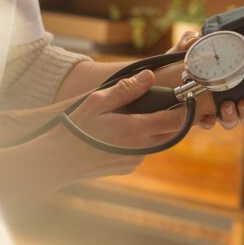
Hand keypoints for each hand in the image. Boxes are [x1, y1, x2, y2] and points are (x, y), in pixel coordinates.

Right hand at [0, 70, 186, 186]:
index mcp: (135, 129)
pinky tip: (125, 131)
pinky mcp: (127, 167)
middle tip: (169, 102)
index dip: (185, 108)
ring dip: (155, 129)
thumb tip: (149, 77)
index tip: (187, 97)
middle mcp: (139, 148)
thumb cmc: (74, 128)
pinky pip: (143, 151)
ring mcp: (134, 160)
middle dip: (172, 117)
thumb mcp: (97, 101)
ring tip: (142, 114)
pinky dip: (141, 140)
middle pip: (170, 132)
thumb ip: (126, 89)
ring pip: (156, 142)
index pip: (175, 120)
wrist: (56, 161)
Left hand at [167, 31, 243, 129]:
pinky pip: (208, 124)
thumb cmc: (176, 62)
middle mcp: (227, 96)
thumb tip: (194, 38)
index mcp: (234, 81)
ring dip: (232, 118)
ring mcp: (213, 108)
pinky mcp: (197, 116)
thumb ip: (190, 42)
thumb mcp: (185, 49)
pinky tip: (205, 120)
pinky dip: (208, 123)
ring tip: (224, 109)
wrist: (154, 80)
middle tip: (243, 102)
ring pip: (231, 120)